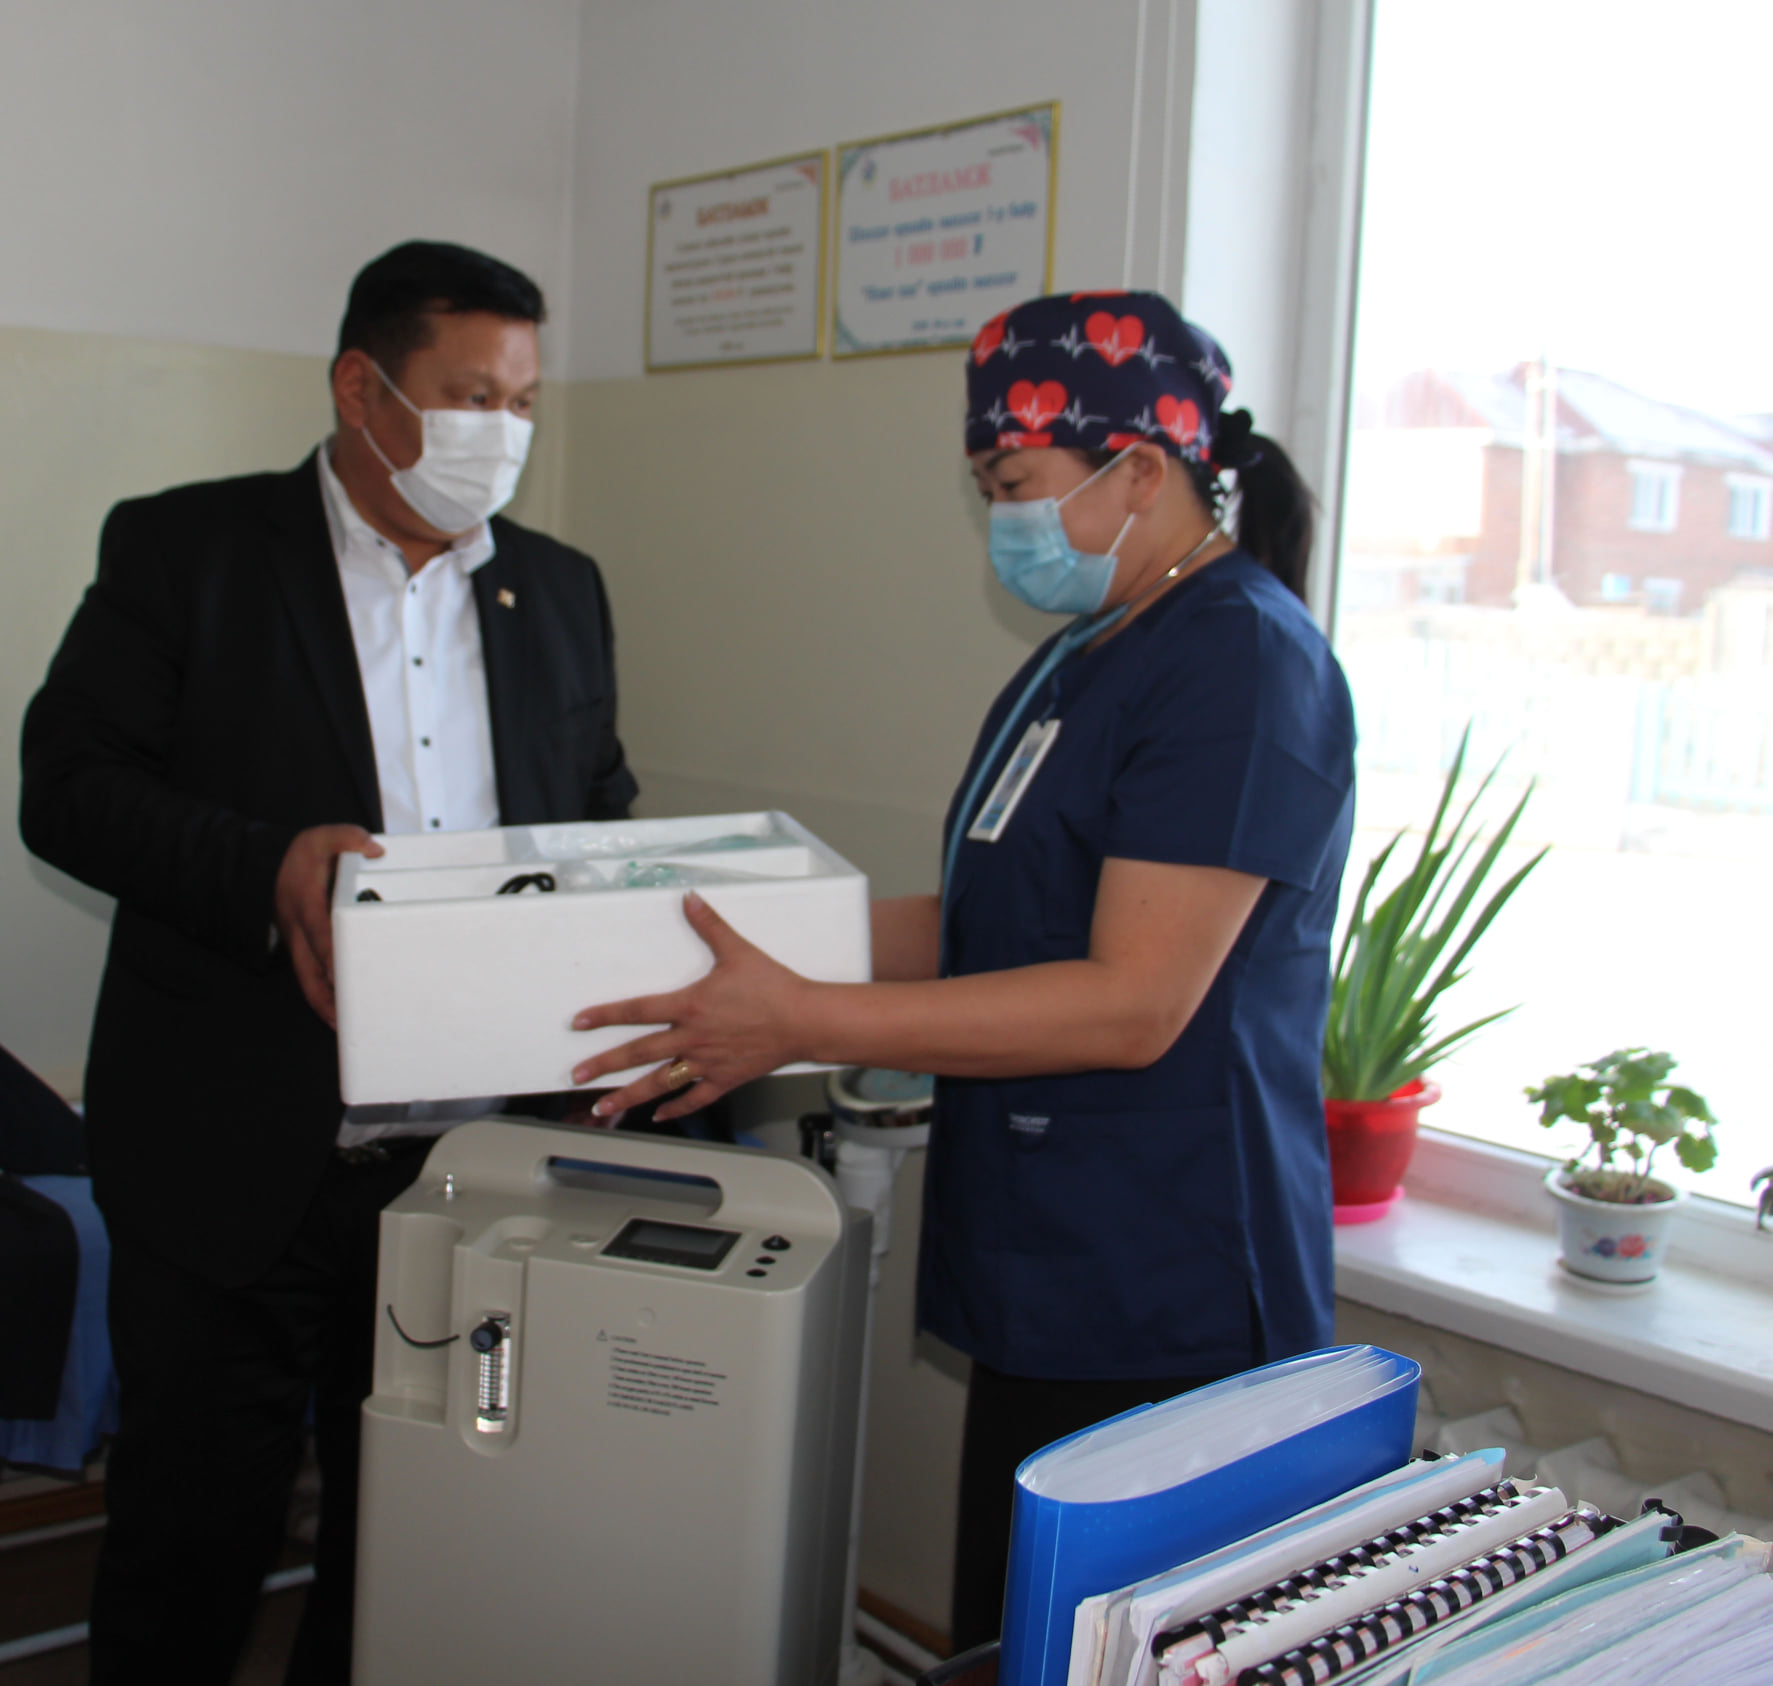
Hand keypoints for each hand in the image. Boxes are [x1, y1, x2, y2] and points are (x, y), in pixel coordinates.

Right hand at [274, 823, 383, 1026]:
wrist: (269, 870)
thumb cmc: (299, 858)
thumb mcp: (320, 838)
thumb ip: (347, 838)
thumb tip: (374, 849)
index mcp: (307, 905)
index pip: (321, 933)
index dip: (333, 954)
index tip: (347, 972)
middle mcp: (300, 932)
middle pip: (312, 970)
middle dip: (331, 994)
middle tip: (353, 1015)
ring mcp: (299, 946)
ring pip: (309, 983)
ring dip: (326, 1006)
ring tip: (348, 1028)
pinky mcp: (303, 953)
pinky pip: (311, 981)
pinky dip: (324, 1001)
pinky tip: (341, 1017)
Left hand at [571, 892, 813, 1121]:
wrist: (804, 1020)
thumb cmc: (772, 986)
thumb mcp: (738, 951)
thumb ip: (709, 925)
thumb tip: (689, 898)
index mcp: (690, 1006)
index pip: (637, 1010)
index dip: (605, 1015)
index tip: (579, 1022)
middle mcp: (691, 1038)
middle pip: (638, 1053)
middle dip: (604, 1065)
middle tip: (576, 1075)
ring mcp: (706, 1062)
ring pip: (659, 1083)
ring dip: (629, 1096)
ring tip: (603, 1107)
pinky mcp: (725, 1079)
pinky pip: (695, 1098)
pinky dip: (676, 1108)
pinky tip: (658, 1115)